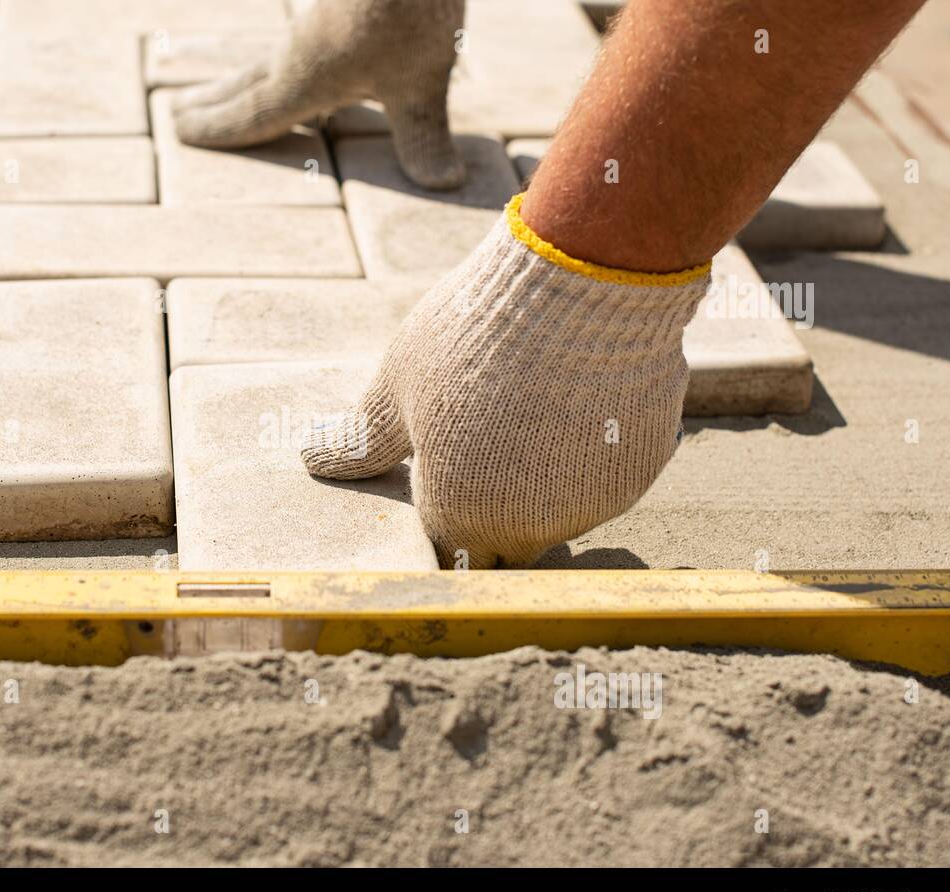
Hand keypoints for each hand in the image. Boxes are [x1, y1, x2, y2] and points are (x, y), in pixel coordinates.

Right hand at [172, 0, 466, 189]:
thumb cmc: (411, 10)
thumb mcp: (421, 82)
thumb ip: (423, 132)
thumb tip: (445, 184)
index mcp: (307, 78)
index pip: (253, 113)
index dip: (218, 129)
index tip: (180, 131)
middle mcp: (301, 43)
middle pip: (250, 78)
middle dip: (218, 99)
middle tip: (178, 111)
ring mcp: (317, 12)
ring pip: (273, 49)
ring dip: (247, 70)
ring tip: (231, 80)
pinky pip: (303, 23)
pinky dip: (290, 44)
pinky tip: (300, 39)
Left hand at [300, 196, 710, 568]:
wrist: (584, 284)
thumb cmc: (474, 335)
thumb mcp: (398, 385)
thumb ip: (361, 440)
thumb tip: (312, 459)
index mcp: (459, 514)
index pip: (443, 550)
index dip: (439, 512)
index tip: (441, 474)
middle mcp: (526, 528)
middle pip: (502, 545)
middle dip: (489, 509)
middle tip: (484, 444)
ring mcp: (589, 504)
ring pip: (556, 515)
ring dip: (540, 484)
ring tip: (530, 408)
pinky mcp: (637, 473)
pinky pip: (602, 480)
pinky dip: (586, 456)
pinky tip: (575, 399)